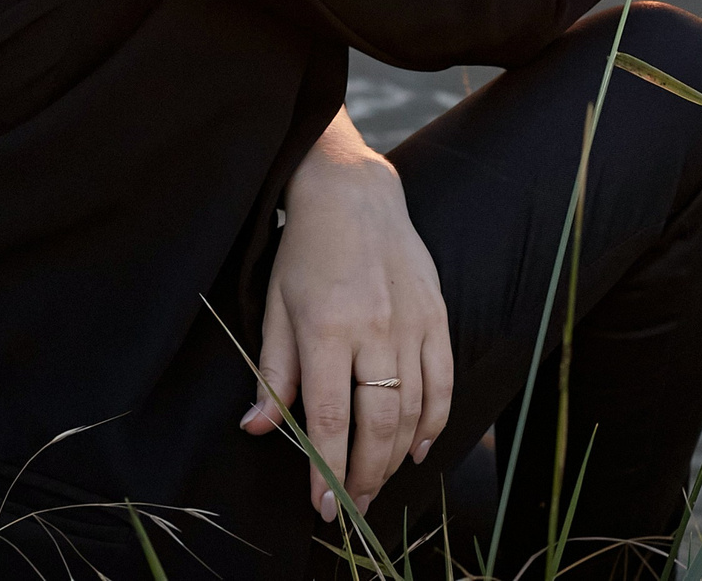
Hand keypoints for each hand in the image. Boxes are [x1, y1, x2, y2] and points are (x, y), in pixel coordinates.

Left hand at [239, 110, 451, 521]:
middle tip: (351, 506)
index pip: (331, 418)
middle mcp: (376, 329)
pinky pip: (443, 381)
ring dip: (397, 457)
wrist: (354, 194)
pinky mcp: (437, 315)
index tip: (322, 506)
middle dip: (365, 476)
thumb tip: (258, 429)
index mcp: (328, 328)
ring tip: (376, 483)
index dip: (327, 470)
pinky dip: (435, 421)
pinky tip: (419, 448)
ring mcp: (413, 323)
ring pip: (415, 410)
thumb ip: (273, 374)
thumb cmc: (306, 251)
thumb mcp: (275, 308)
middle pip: (379, 424)